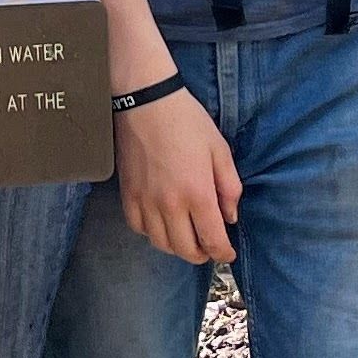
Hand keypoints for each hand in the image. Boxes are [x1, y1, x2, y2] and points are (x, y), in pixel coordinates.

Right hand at [115, 86, 240, 263]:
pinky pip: (138, 228)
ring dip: (177, 247)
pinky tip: (161, 223)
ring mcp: (145, 201)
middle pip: (186, 250)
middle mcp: (170, 204)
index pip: (213, 241)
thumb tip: (229, 217)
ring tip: (186, 237)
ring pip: (161, 244)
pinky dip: (152, 233)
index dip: (223, 254)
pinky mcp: (127, 194)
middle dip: (202, 254)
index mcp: (198, 194)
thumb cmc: (188, 122)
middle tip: (208, 246)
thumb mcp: (220, 151)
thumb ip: (229, 188)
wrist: (146, 102)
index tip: (228, 254)